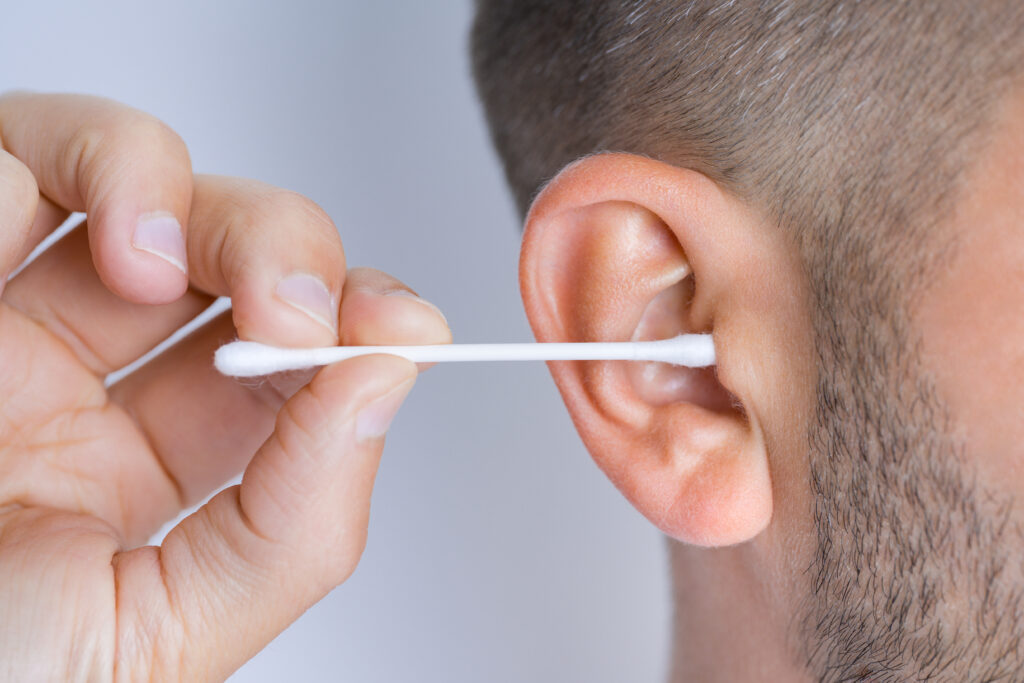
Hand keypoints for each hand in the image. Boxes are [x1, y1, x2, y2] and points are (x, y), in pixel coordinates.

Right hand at [0, 92, 450, 680]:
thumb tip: (388, 378)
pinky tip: (31, 228)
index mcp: (156, 468)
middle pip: (220, 251)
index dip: (357, 319)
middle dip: (279, 248)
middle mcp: (82, 382)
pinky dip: (19, 171)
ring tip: (146, 257)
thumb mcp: (164, 635)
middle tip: (286, 306)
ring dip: (159, 184)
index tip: (398, 322)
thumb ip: (298, 516)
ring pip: (113, 176)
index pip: (287, 357)